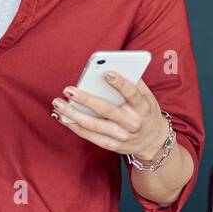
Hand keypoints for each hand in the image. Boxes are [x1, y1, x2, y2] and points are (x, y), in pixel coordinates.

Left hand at [51, 72, 168, 160]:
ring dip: (73, 114)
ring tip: (58, 103)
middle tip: (69, 90)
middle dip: (86, 99)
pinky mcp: (112, 145)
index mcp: (143, 107)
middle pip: (106, 110)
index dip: (120, 83)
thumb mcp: (147, 97)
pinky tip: (63, 117)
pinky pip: (90, 136)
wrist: (154, 142)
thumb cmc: (146, 112)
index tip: (106, 72)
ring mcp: (122, 136)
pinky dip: (75, 127)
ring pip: (94, 125)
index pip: (132, 94)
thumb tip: (113, 66)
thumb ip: (134, 82)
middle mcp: (132, 122)